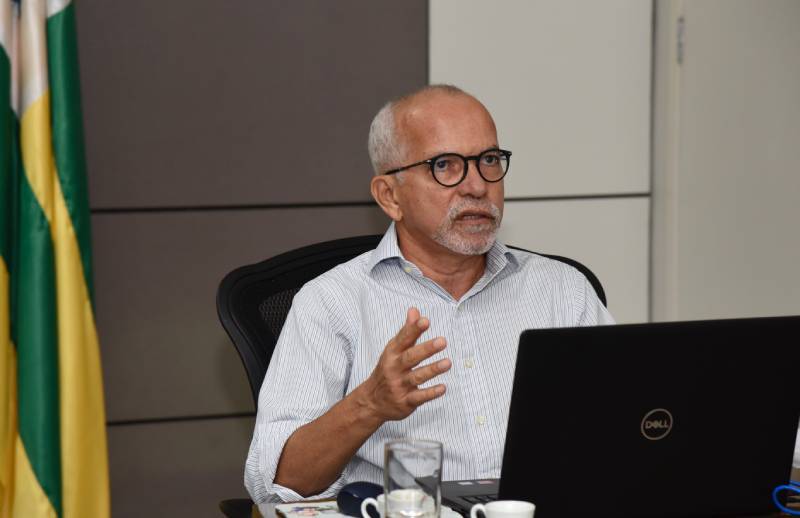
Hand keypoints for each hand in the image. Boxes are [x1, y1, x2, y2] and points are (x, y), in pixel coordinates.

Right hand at [360, 307, 450, 421]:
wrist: (371, 401)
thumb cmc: (387, 371)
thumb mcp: (393, 350)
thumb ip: (407, 332)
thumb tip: (414, 310)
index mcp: (392, 353)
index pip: (403, 339)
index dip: (414, 329)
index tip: (425, 320)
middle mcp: (394, 368)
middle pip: (410, 357)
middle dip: (426, 349)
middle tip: (442, 341)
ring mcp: (399, 385)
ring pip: (417, 376)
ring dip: (432, 370)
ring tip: (447, 363)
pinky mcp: (405, 401)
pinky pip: (419, 397)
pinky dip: (431, 393)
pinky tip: (443, 387)